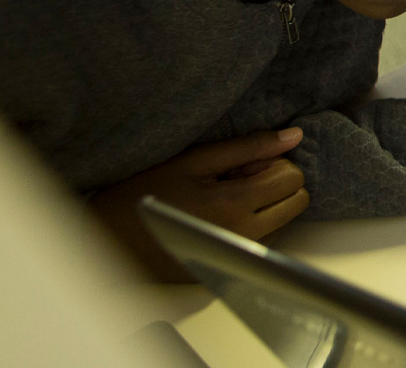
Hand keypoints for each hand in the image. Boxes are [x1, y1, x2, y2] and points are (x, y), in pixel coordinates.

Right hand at [88, 127, 310, 281]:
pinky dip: (254, 223)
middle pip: (297, 202)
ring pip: (284, 222)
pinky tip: (220, 215)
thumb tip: (294, 136)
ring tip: (225, 197)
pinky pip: (263, 240)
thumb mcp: (195, 160)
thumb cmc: (147, 192)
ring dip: (267, 204)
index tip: (242, 165)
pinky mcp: (229, 268)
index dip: (273, 164)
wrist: (108, 237)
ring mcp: (237, 256)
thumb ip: (249, 147)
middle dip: (277, 183)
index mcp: (235, 205)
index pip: (293, 179)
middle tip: (238, 178)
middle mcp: (244, 235)